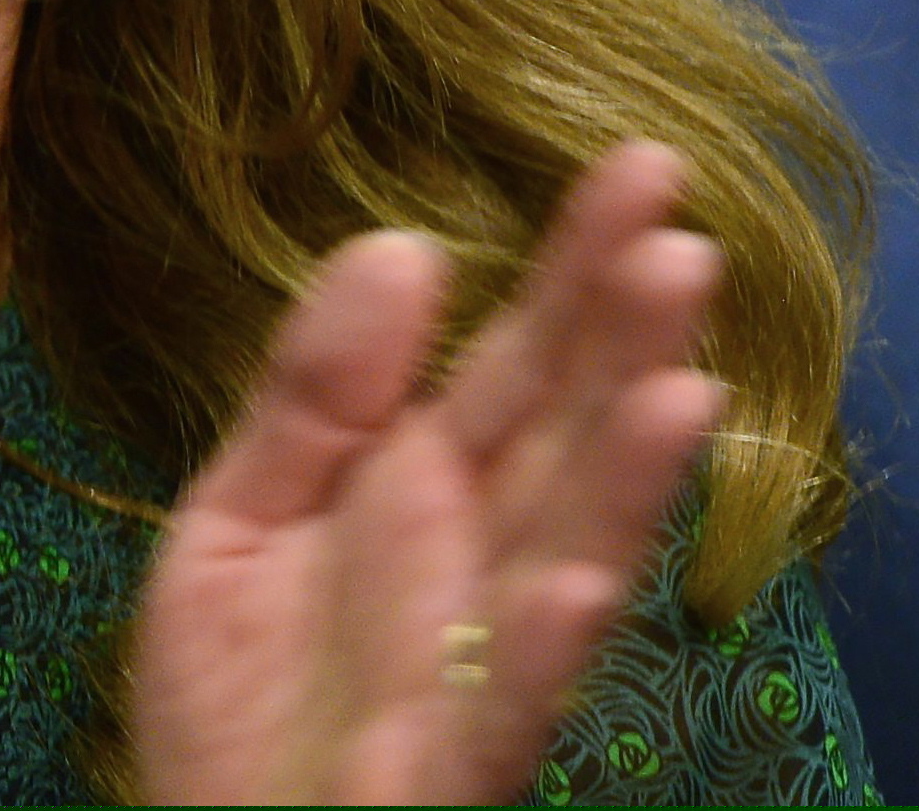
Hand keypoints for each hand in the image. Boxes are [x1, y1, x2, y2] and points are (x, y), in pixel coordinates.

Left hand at [133, 142, 724, 804]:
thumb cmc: (236, 699)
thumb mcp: (236, 515)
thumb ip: (312, 394)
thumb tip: (401, 247)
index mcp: (421, 492)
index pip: (519, 364)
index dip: (576, 272)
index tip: (639, 168)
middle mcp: (473, 569)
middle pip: (562, 443)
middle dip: (625, 351)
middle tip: (681, 246)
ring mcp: (469, 668)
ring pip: (564, 564)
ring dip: (622, 486)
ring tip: (677, 396)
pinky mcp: (440, 767)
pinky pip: (495, 710)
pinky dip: (535, 649)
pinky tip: (571, 584)